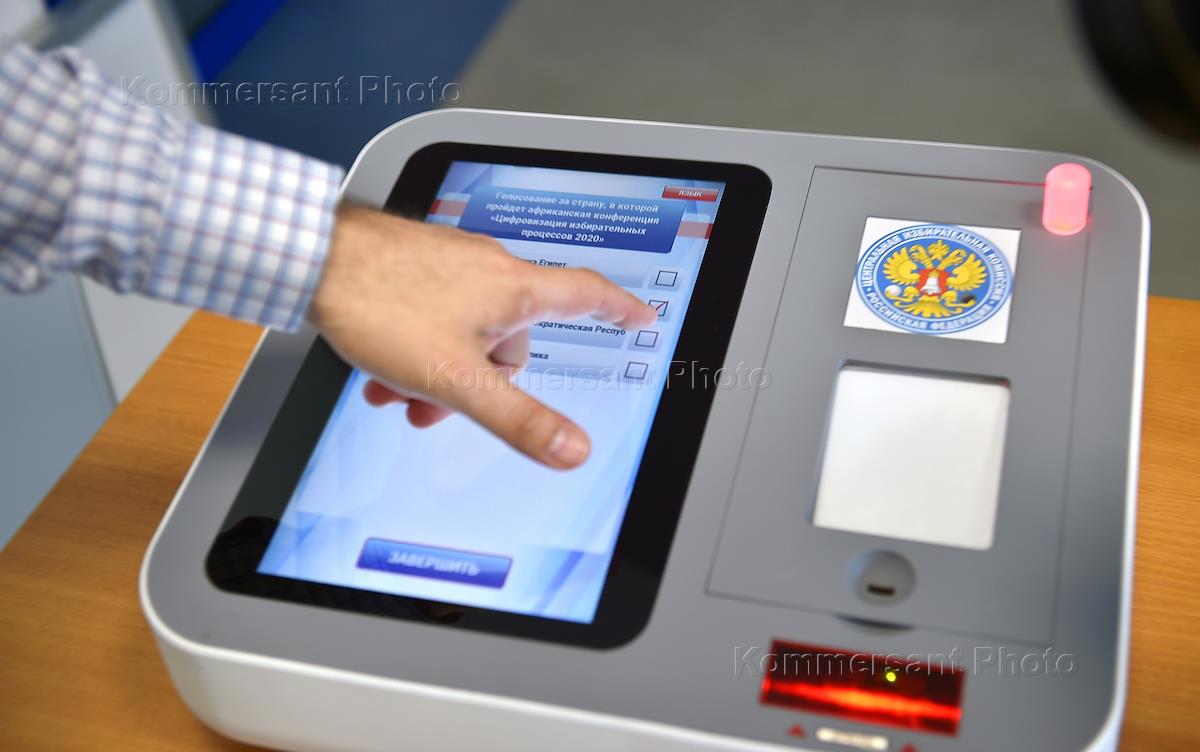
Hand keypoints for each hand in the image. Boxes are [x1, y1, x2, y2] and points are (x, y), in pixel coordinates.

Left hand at [307, 204, 656, 468]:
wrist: (312, 258)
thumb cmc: (380, 305)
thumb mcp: (455, 379)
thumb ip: (515, 418)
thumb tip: (572, 450)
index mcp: (512, 289)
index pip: (586, 294)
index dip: (620, 308)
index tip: (641, 316)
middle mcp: (488, 268)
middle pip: (510, 337)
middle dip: (479, 379)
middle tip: (436, 405)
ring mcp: (451, 262)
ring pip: (465, 330)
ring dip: (437, 368)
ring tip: (395, 388)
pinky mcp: (417, 262)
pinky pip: (435, 313)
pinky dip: (416, 345)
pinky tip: (381, 362)